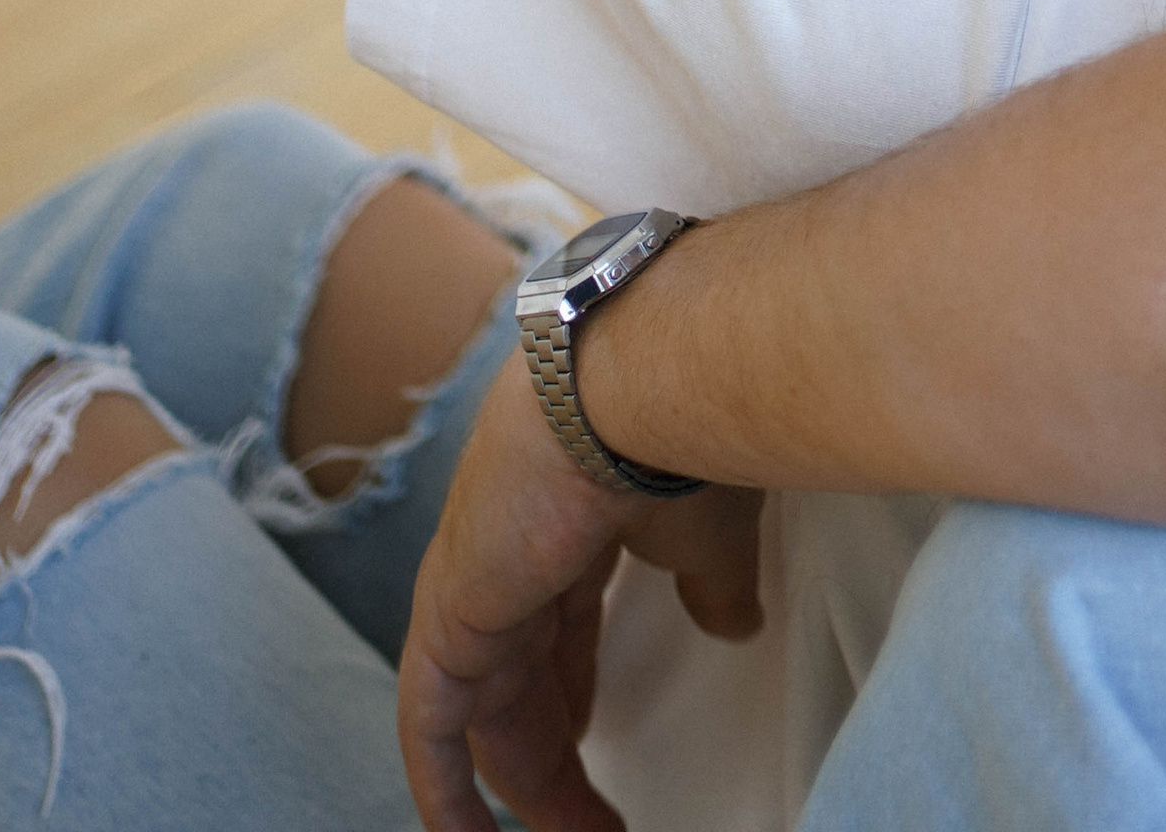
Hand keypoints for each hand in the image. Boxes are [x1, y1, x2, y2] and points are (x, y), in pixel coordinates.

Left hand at [398, 349, 758, 831]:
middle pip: (524, 674)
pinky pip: (431, 723)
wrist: (643, 378)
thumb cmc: (687, 432)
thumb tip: (735, 623)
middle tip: (595, 819)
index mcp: (569, 513)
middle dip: (557, 750)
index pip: (560, 620)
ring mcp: (473, 579)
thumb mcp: (712, 528)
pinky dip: (443, 786)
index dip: (578, 685)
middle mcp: (510, 545)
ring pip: (486, 708)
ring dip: (527, 785)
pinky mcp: (449, 614)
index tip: (602, 737)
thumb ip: (713, 581)